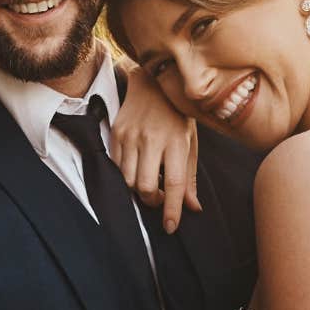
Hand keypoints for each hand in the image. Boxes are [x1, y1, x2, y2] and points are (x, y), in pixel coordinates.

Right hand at [112, 64, 201, 233]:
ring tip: (149, 182)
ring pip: (128, 180)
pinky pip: (116, 166)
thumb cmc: (177, 115)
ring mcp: (131, 136)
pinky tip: (137, 168)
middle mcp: (152, 139)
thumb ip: (190, 176)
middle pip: (146, 187)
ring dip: (138, 190)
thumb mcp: (190, 142)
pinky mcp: (116, 133)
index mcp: (177, 141)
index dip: (173, 209)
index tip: (171, 226)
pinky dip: (126, 175)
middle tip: (160, 198)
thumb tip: (192, 208)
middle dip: (153, 201)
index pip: (175, 183)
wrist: (152, 82)